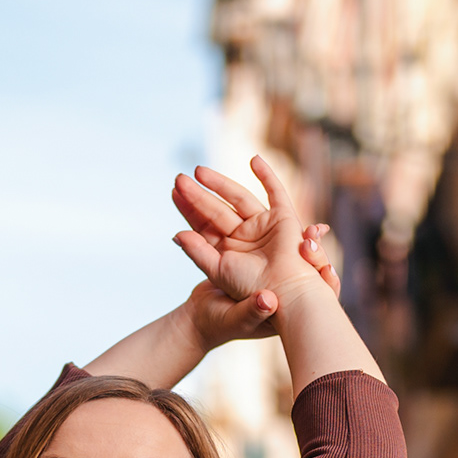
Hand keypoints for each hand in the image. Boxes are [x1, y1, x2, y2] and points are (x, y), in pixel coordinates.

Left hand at [173, 157, 327, 323]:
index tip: (173, 192)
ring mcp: (263, 226)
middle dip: (198, 194)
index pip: (203, 224)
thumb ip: (197, 253)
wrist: (284, 297)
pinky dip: (267, 176)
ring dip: (220, 183)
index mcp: (228, 250)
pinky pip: (276, 193)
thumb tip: (176, 235)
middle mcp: (244, 236)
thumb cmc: (250, 291)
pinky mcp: (284, 220)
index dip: (189, 208)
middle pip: (217, 209)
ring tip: (199, 171)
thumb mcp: (217, 271)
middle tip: (179, 178)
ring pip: (238, 198)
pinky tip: (254, 160)